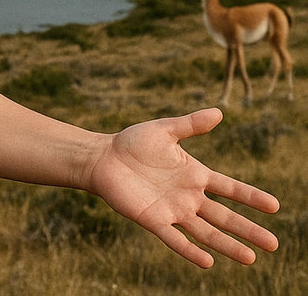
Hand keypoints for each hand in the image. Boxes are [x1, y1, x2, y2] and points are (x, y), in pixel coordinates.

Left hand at [87, 108, 278, 266]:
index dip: (251, 197)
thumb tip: (218, 113)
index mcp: (195, 175)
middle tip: (273, 245)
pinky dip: (190, 251)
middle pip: (224, 217)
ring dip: (227, 245)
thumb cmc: (132, 143)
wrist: (102, 157)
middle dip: (248, 230)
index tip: (275, 206)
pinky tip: (207, 262)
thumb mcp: (164, 130)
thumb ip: (190, 125)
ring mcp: (172, 210)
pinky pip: (174, 238)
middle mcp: (188, 197)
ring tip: (250, 259)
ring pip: (206, 232)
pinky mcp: (152, 219)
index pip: (230, 188)